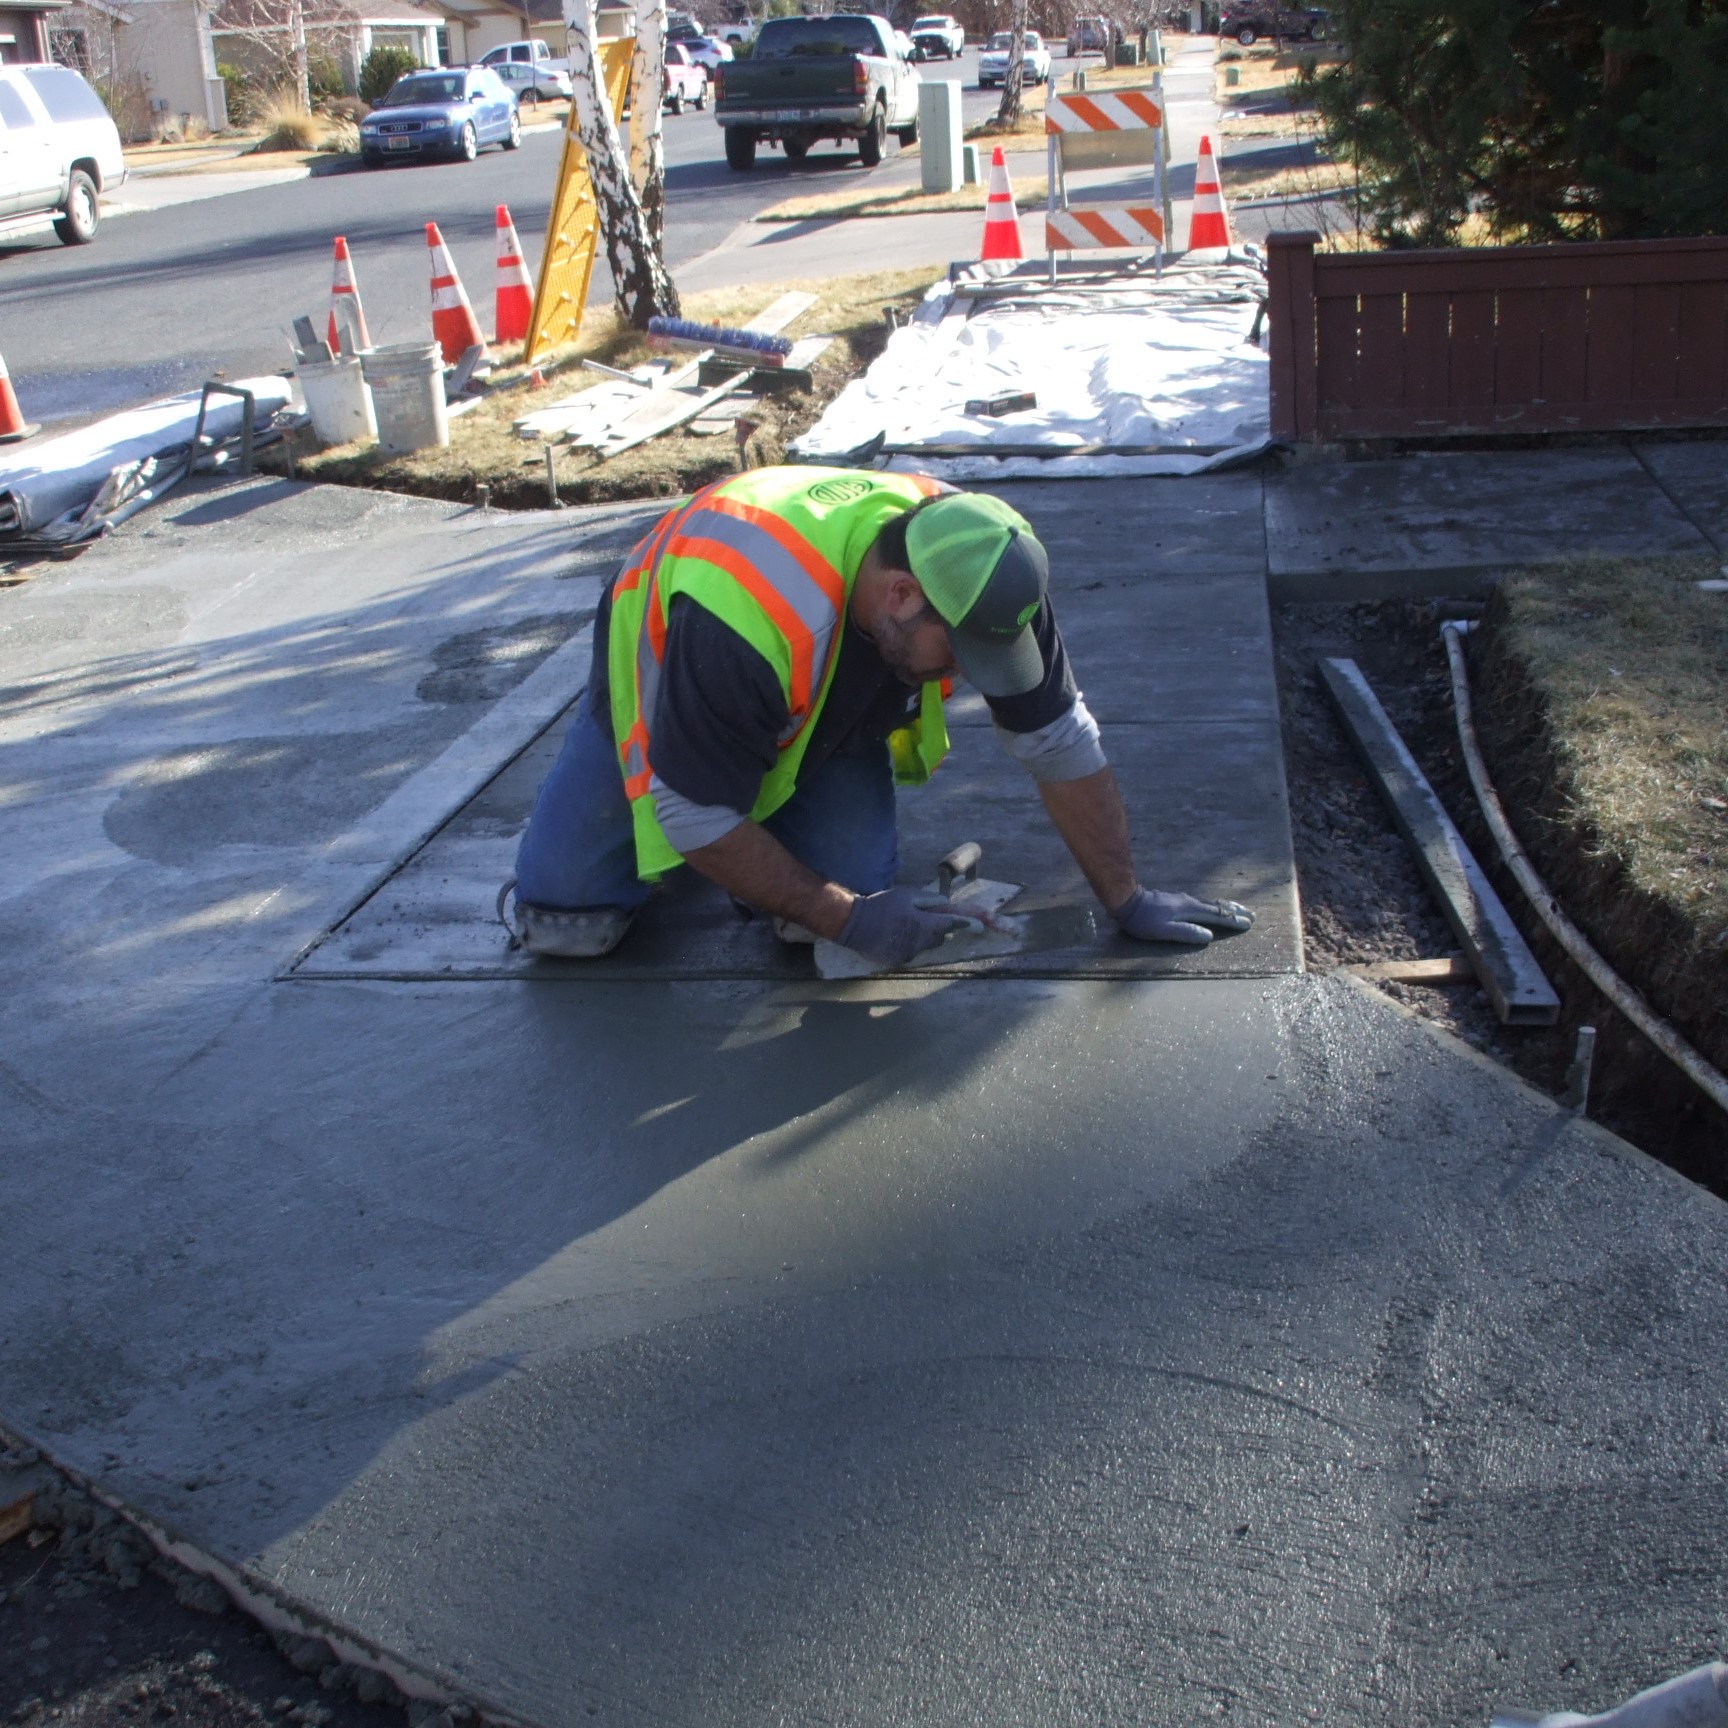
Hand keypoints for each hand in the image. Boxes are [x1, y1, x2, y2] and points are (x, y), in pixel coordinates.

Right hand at [839, 886, 973, 966]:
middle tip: (923, 918)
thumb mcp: (905, 895)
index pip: (951, 924)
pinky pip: (911, 952)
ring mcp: (909, 953)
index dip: (967, 924)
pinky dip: (908, 944)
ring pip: (925, 946)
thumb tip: (943, 904)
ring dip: (922, 937)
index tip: (980, 926)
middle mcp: (920, 942)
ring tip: (904, 926)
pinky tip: (894, 935)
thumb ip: (927, 899)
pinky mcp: (898, 960)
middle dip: (937, 929)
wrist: (854, 924)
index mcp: (924, 924)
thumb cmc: (881, 905)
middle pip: (939, 938)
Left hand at [1112, 887, 1254, 946]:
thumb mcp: (1163, 930)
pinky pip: (1202, 903)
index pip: (1216, 915)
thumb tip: (1208, 936)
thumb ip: (1186, 932)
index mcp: (1189, 909)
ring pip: (1210, 903)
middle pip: (1217, 906)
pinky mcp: (1176, 900)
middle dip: (1235, 911)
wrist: (1126, 901)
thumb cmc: (1143, 920)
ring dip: (1226, 907)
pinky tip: (1211, 909)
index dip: (1232, 921)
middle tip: (1251, 915)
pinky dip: (1213, 906)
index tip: (1248, 924)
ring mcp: (1182, 899)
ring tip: (1238, 910)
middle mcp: (1189, 902)